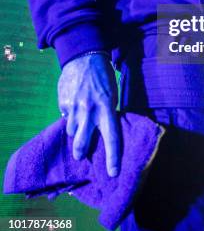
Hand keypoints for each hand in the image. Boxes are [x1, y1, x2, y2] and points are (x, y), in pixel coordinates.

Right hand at [58, 53, 119, 176]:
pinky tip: (74, 103)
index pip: (112, 137)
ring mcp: (74, 106)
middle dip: (80, 151)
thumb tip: (103, 129)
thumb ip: (107, 112)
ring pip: (71, 130)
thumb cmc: (103, 77)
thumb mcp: (112, 94)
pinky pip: (65, 115)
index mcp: (107, 108)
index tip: (113, 173)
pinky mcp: (63, 102)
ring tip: (80, 120)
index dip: (113, 158)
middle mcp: (90, 110)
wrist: (84, 56)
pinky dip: (69, 114)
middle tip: (81, 155)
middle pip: (81, 142)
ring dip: (75, 130)